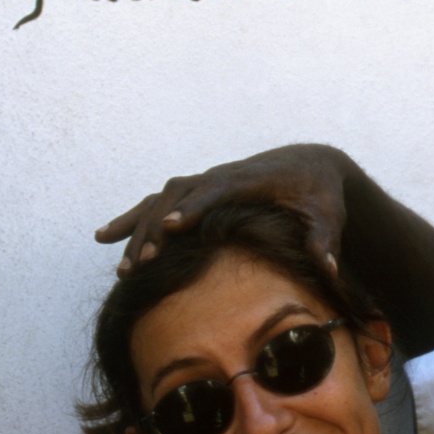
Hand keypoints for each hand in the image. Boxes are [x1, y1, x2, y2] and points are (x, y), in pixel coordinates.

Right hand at [95, 144, 353, 276]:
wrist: (309, 165)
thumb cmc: (320, 194)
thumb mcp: (328, 216)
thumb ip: (325, 241)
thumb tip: (327, 268)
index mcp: (251, 179)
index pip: (217, 190)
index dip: (193, 207)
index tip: (170, 227)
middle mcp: (222, 176)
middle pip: (179, 195)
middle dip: (157, 228)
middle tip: (141, 264)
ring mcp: (206, 181)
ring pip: (160, 199)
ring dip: (137, 229)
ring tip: (121, 267)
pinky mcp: (197, 191)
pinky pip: (157, 202)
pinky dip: (132, 219)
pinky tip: (104, 238)